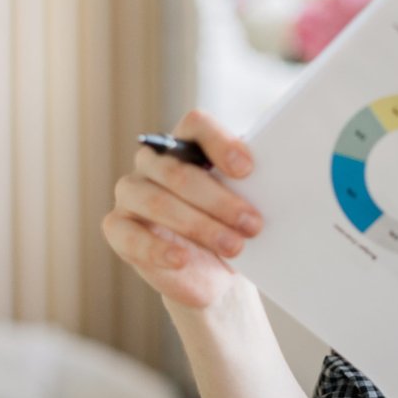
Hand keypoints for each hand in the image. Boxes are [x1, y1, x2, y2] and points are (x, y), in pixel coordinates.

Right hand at [101, 109, 262, 309]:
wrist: (214, 272)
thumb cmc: (230, 226)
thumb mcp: (246, 201)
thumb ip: (252, 182)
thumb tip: (279, 173)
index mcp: (186, 144)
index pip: (196, 125)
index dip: (220, 143)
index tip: (247, 169)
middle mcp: (152, 162)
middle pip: (179, 171)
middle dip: (220, 200)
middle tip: (253, 223)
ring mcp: (130, 193)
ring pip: (158, 202)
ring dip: (200, 226)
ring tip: (234, 247)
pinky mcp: (118, 228)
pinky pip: (132, 235)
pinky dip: (158, 250)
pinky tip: (183, 259)